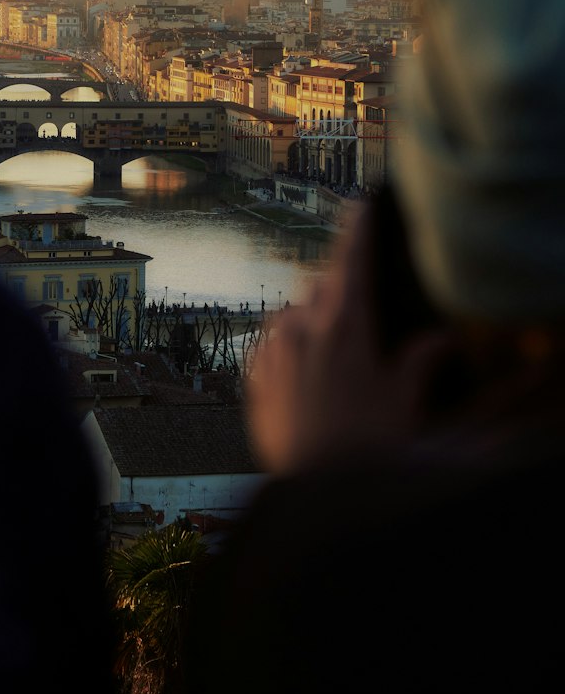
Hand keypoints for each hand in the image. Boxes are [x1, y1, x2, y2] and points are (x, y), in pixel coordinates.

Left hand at [248, 204, 449, 473]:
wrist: (315, 487)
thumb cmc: (366, 443)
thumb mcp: (405, 400)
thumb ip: (421, 360)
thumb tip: (442, 339)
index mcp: (345, 326)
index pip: (352, 263)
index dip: (358, 232)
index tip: (359, 206)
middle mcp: (302, 328)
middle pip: (320, 289)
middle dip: (338, 297)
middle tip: (356, 332)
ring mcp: (272, 351)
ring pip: (291, 316)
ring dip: (309, 325)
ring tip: (331, 366)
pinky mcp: (251, 376)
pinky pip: (268, 348)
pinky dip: (285, 353)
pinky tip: (303, 382)